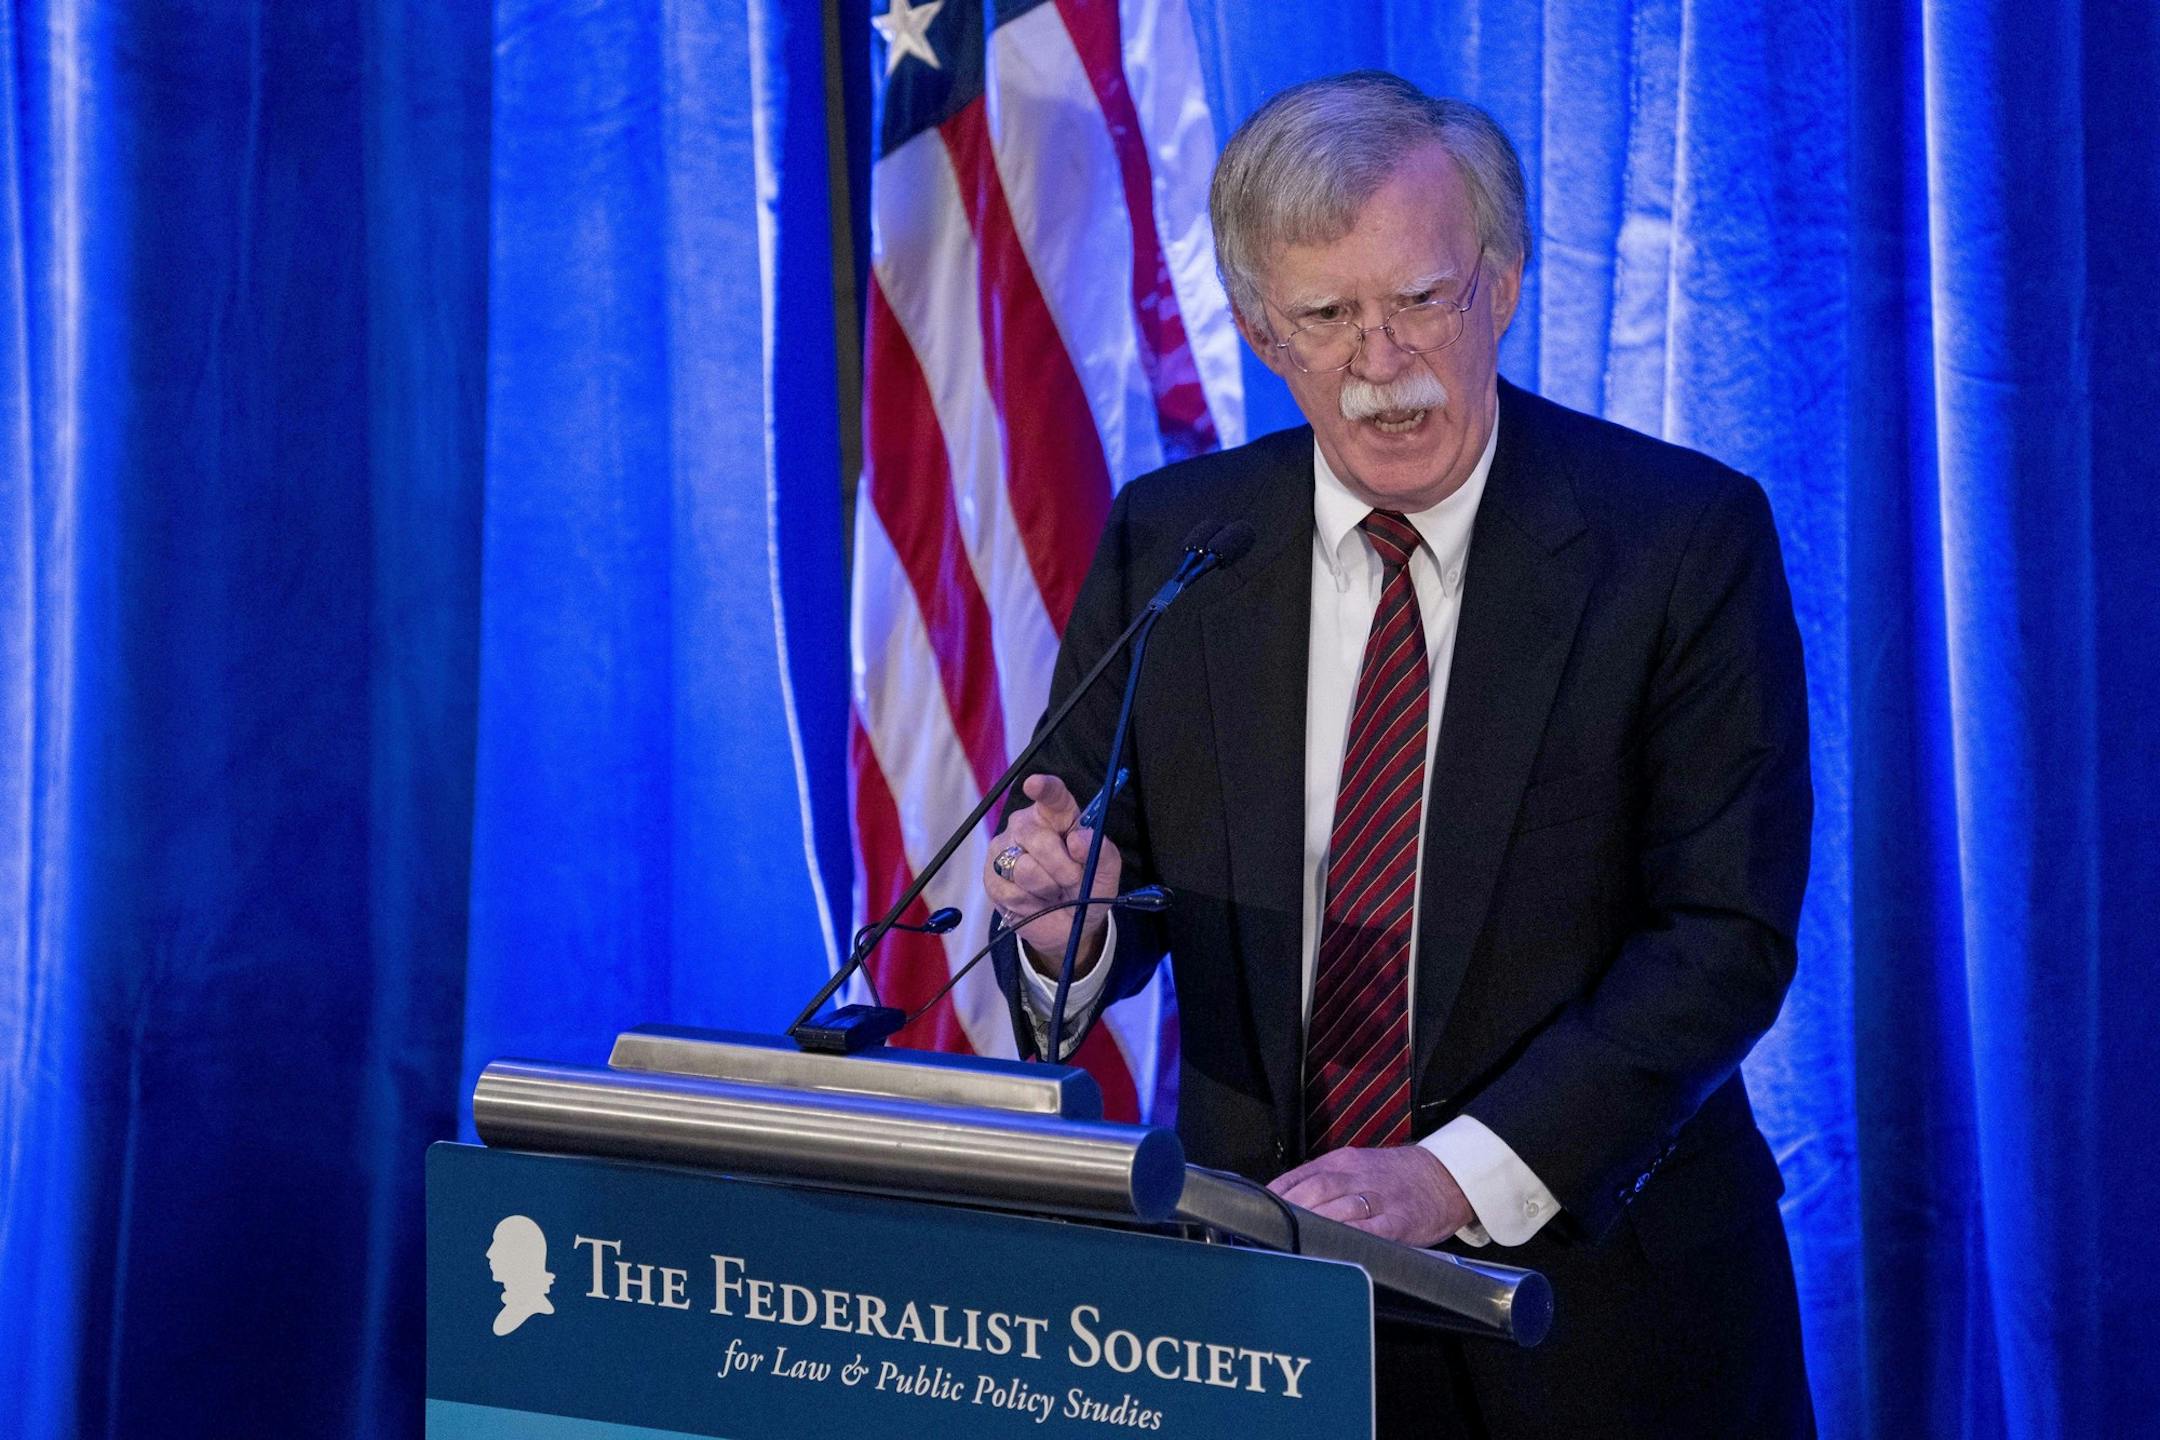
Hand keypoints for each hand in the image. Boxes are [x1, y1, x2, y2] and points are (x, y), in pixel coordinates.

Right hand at [983, 774, 1122, 970]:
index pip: (1051, 796)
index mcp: (1058, 817)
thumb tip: (1081, 838)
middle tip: (1073, 880)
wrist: (1069, 926)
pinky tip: (1036, 902)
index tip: (1034, 784)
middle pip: (1038, 838)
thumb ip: (1102, 854)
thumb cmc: (1087, 890)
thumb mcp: (1105, 874)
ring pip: (1024, 868)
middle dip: (1062, 867)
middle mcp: (1027, 826)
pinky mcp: (992, 877)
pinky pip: (1012, 891)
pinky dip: (1031, 903)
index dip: (1043, 788)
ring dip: (1047, 888)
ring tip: (1053, 891)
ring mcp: (1005, 850)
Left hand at [1268, 1144, 1473, 1247]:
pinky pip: (1370, 1231)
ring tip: (1290, 1242)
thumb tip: (1283, 1202)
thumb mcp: (1355, 1167)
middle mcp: (1356, 1176)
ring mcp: (1378, 1199)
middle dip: (1289, 1211)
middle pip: (1314, 1191)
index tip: (1255, 1213)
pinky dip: (1349, 1239)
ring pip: (1338, 1208)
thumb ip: (1322, 1181)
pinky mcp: (1399, 1222)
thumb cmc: (1394, 1177)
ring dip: (1311, 1226)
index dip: (1275, 1195)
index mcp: (1342, 1162)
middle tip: (1267, 1231)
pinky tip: (1332, 1248)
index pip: (1298, 1176)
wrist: (1444, 1176)